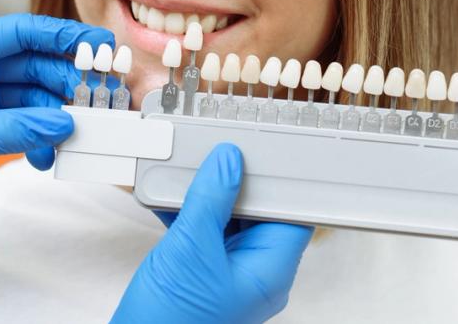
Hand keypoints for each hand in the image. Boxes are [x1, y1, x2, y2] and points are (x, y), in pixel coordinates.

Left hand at [0, 14, 111, 285]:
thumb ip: (13, 128)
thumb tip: (61, 123)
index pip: (20, 32)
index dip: (62, 36)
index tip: (97, 45)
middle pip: (32, 64)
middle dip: (64, 81)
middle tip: (96, 97)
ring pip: (29, 97)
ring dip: (53, 115)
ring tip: (74, 132)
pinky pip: (19, 124)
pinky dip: (36, 137)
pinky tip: (45, 154)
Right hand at [112, 144, 313, 323]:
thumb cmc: (172, 321)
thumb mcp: (191, 249)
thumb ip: (211, 199)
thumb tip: (228, 161)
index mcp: (269, 270)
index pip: (291, 213)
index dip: (280, 180)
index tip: (262, 150)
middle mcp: (254, 272)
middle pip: (258, 212)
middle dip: (235, 181)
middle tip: (217, 152)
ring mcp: (227, 273)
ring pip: (227, 219)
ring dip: (205, 194)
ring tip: (187, 168)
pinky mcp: (201, 273)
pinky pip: (202, 232)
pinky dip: (186, 211)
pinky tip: (166, 193)